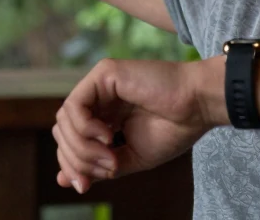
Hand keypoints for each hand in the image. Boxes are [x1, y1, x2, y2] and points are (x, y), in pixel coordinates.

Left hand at [53, 56, 225, 193]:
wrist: (197, 108)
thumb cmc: (174, 130)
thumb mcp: (130, 157)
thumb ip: (98, 167)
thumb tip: (62, 181)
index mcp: (104, 116)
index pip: (70, 141)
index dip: (72, 165)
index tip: (84, 186)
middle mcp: (98, 99)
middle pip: (63, 132)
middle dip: (76, 159)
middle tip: (105, 169)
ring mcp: (99, 84)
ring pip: (64, 121)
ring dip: (83, 147)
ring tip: (110, 156)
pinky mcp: (103, 73)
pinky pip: (74, 106)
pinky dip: (85, 128)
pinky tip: (108, 136)